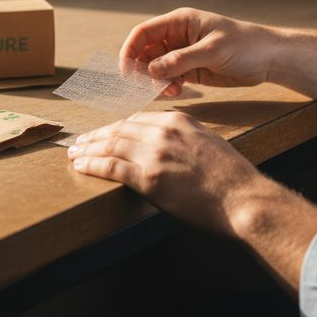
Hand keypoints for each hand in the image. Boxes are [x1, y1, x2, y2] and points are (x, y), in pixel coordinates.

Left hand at [67, 110, 271, 235]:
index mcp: (178, 120)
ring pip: (111, 145)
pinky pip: (112, 167)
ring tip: (74, 153)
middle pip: (119, 129)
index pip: (136, 119)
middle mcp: (163, 131)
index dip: (116, 127)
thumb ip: (184, 138)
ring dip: (88, 149)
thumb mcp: (208, 143)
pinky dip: (93, 165)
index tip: (104, 132)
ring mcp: (154, 153)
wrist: (242, 197)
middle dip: (96, 136)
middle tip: (79, 141)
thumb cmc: (231, 177)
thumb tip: (168, 147)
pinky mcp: (149, 177)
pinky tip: (81, 166)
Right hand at [120, 8, 276, 97]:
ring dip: (155, 81)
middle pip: (145, 52)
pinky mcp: (190, 70)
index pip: (143, 33)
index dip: (130, 50)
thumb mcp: (213, 50)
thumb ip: (181, 60)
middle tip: (147, 88)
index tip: (126, 72)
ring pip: (154, 68)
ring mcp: (182, 54)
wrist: (269, 59)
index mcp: (180, 21)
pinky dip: (166, 86)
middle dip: (142, 70)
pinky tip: (178, 91)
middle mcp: (177, 36)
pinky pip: (168, 78)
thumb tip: (150, 70)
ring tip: (170, 90)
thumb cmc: (245, 45)